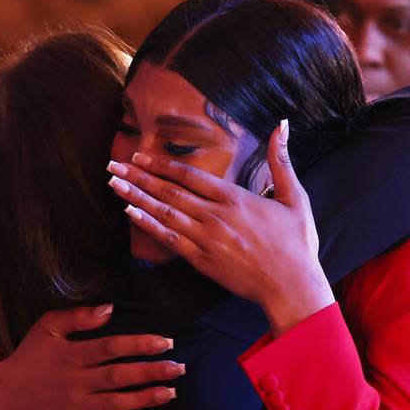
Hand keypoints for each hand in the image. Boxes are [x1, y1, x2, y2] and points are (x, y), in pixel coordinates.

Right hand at [0, 305, 184, 409]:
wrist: (1, 397)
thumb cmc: (28, 359)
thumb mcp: (46, 329)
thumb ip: (77, 317)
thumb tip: (109, 309)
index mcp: (72, 355)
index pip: (112, 347)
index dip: (141, 344)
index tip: (166, 343)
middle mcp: (76, 381)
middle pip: (120, 376)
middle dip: (153, 372)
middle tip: (179, 368)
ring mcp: (75, 407)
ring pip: (117, 403)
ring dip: (146, 397)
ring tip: (171, 392)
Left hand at [107, 120, 334, 335]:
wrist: (292, 285)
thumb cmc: (296, 243)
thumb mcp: (295, 196)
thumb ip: (281, 160)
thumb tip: (281, 124)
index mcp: (235, 198)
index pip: (190, 175)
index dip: (162, 164)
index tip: (139, 156)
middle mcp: (216, 215)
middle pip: (169, 191)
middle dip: (138, 176)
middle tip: (113, 165)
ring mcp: (207, 239)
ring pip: (164, 213)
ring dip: (136, 196)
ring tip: (113, 184)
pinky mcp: (203, 261)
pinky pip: (169, 240)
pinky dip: (148, 225)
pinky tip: (131, 213)